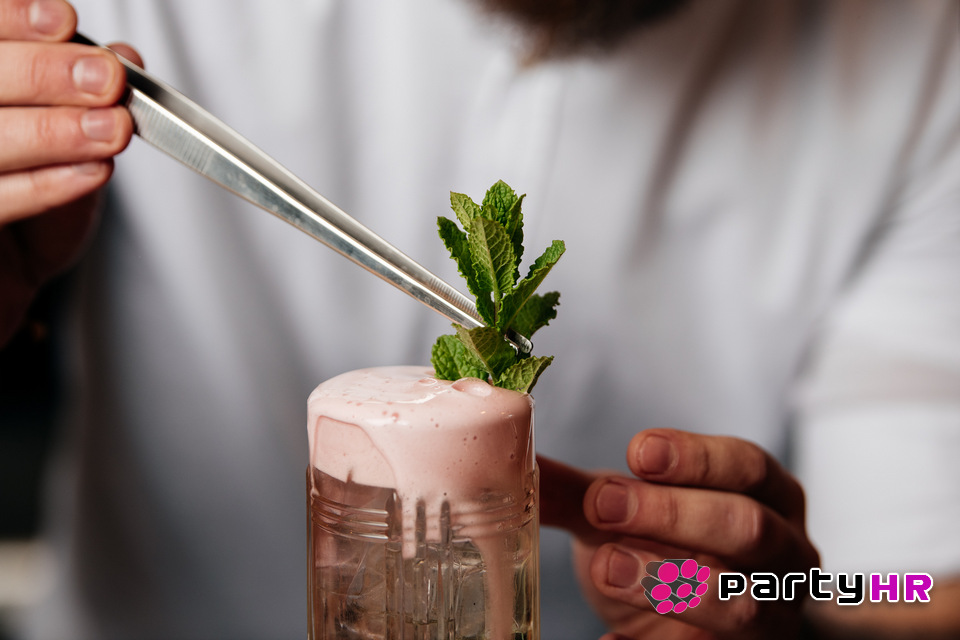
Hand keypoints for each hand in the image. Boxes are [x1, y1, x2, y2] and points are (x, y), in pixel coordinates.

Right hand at [0, 0, 139, 343]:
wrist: (6, 276)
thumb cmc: (27, 195)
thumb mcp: (66, 136)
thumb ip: (86, 93)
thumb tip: (124, 56)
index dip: (11, 21)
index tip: (64, 21)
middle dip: (43, 75)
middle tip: (105, 79)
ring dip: (53, 132)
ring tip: (111, 129)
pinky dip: (47, 185)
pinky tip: (92, 171)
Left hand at [540, 428, 819, 639]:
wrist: (697, 623)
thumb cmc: (670, 550)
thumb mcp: (633, 513)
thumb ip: (585, 491)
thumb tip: (510, 459)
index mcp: (768, 496)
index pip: (748, 465)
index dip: (696, 457)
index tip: (638, 452)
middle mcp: (785, 553)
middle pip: (748, 527)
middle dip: (673, 515)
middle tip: (604, 507)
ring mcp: (774, 613)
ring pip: (740, 602)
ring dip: (669, 584)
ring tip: (607, 568)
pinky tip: (611, 639)